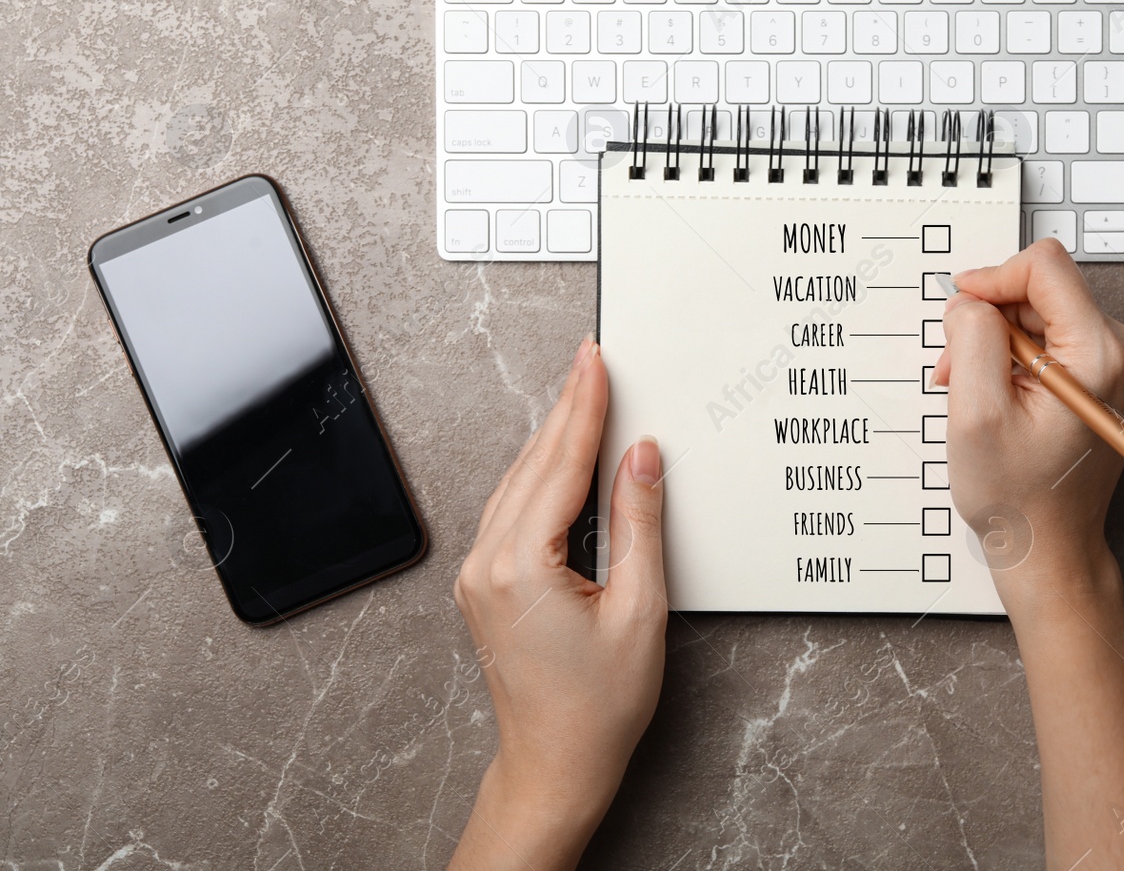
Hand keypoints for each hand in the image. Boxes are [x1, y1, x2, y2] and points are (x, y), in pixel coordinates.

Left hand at [449, 337, 665, 870]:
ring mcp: (479, 575)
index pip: (561, 465)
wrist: (555, 765)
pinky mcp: (485, 586)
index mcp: (521, 566)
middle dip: (566, 410)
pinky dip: (539, 475)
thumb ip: (640, 523)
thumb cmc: (598, 706)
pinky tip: (560, 459)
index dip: (584, 407)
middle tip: (590, 361)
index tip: (596, 362)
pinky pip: (511, 510)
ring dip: (552, 439)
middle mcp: (487, 564)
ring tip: (582, 397)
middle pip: (534, 465)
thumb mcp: (639, 609)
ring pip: (518, 484)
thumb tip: (642, 457)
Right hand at [931, 239, 1123, 606]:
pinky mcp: (1112, 374)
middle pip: (1043, 290)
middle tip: (958, 370)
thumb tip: (972, 299)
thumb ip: (973, 338)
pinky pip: (1056, 336)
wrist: (1050, 546)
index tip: (961, 310)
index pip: (1045, 267)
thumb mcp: (976, 411)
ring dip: (999, 342)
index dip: (993, 279)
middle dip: (990, 322)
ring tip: (975, 389)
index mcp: (1101, 355)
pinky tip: (999, 393)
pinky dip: (1018, 356)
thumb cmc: (1018, 495)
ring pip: (1045, 312)